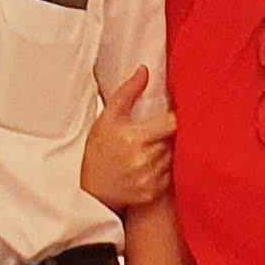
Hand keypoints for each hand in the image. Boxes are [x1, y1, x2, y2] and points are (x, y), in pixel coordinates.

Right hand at [81, 66, 175, 212]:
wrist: (91, 190)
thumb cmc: (98, 151)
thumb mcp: (107, 118)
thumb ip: (127, 93)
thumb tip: (144, 71)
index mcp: (133, 138)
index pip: (172, 123)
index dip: (173, 119)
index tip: (167, 118)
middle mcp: (143, 159)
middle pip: (174, 140)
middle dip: (166, 136)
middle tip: (154, 135)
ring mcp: (148, 178)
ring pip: (173, 157)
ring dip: (166, 153)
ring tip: (149, 151)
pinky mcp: (152, 193)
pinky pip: (169, 176)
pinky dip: (163, 171)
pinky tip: (148, 168)